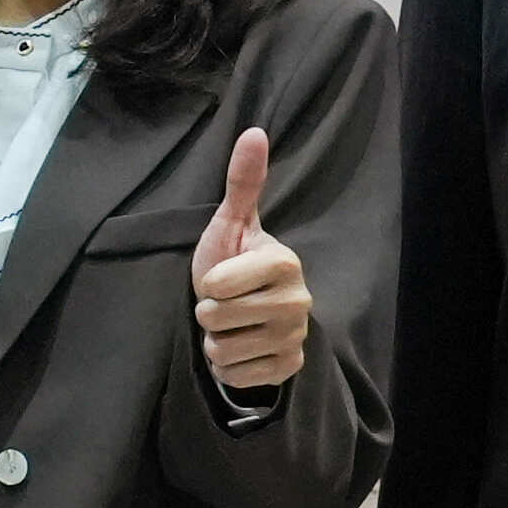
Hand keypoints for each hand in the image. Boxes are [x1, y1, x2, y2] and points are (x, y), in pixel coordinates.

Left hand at [190, 121, 310, 395]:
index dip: (207, 284)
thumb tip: (254, 131)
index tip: (221, 277)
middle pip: (217, 318)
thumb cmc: (232, 261)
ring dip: (216, 341)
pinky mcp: (290, 369)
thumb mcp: (230, 223)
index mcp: (285, 262)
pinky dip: (228, 366)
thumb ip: (241, 182)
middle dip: (209, 313)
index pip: (216, 286)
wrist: (246, 311)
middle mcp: (300, 302)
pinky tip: (241, 348)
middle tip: (225, 303)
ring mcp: (297, 338)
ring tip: (231, 325)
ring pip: (224, 351)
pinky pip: (237, 376)